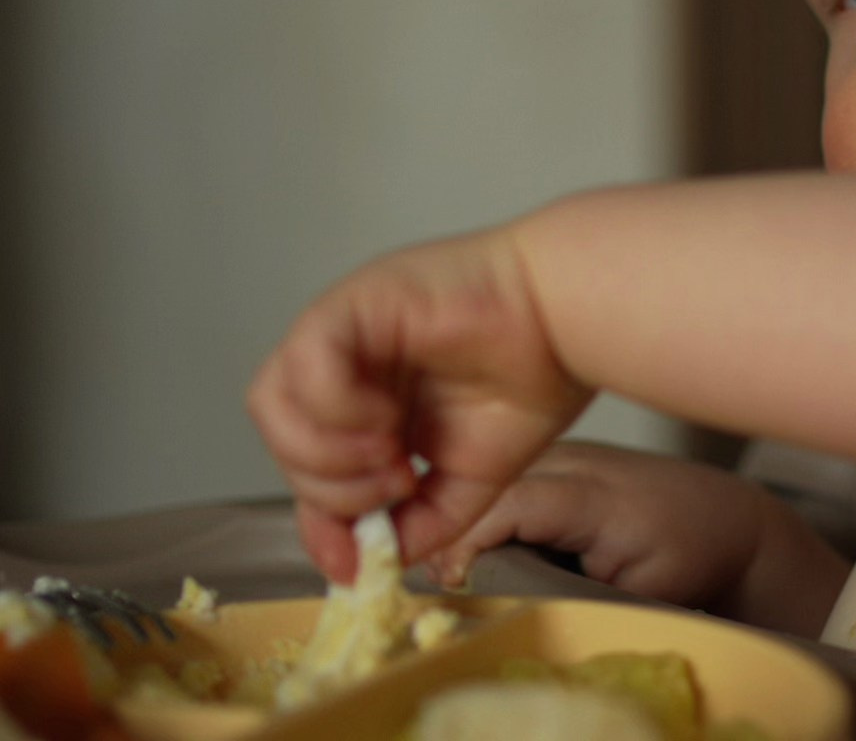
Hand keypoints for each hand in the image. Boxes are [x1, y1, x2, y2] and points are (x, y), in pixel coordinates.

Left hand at [248, 228, 592, 583]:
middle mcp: (346, 369)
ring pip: (273, 403)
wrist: (568, 322)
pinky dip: (334, 407)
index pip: (308, 469)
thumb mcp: (468, 479)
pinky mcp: (351, 304)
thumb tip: (368, 566)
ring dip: (325, 452)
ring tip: (390, 457)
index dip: (322, 521)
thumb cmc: (535, 377)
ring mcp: (344, 334)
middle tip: (397, 486)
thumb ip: (419, 525)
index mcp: (368, 404)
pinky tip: (387, 419)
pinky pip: (304, 361)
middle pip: (283, 442)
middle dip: (333, 488)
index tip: (354, 563)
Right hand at [428, 442, 849, 636]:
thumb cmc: (689, 559)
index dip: (467, 543)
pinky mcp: (550, 459)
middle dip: (450, 536)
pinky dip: (482, 515)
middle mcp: (571, 461)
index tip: (447, 586)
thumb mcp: (635, 595)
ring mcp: (557, 454)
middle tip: (436, 589)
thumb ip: (570, 597)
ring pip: (486, 485)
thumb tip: (501, 611)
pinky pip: (501, 484)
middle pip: (485, 489)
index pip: (509, 505)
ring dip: (461, 523)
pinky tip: (477, 552)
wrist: (724, 518)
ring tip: (451, 575)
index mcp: (596, 496)